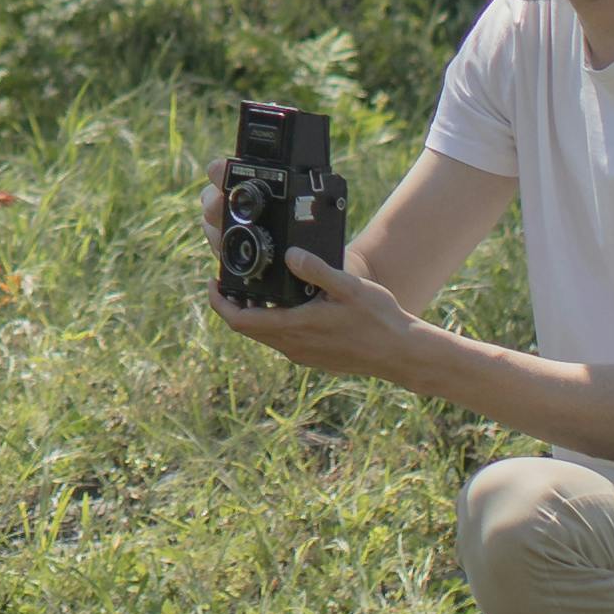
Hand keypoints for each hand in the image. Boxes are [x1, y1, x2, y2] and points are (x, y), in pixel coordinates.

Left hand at [213, 246, 428, 390]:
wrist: (401, 354)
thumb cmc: (378, 320)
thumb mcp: (349, 287)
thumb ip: (317, 270)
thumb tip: (290, 254)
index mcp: (295, 328)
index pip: (239, 321)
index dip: (219, 303)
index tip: (212, 282)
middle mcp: (293, 346)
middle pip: (246, 328)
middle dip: (232, 304)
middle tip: (228, 280)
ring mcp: (303, 355)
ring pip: (264, 335)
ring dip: (252, 313)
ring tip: (255, 287)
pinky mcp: (313, 358)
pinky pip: (281, 340)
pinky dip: (271, 322)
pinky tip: (286, 305)